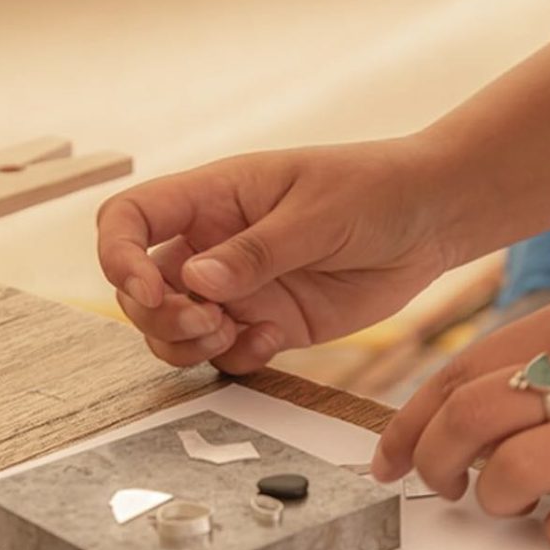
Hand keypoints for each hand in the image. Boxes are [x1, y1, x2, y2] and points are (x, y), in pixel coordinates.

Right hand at [97, 136, 453, 373]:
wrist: (430, 220)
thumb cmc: (374, 191)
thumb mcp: (316, 213)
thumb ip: (258, 251)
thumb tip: (197, 279)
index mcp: (213, 198)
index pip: (130, 219)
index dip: (118, 257)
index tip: (147, 290)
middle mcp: (214, 244)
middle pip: (140, 289)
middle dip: (158, 315)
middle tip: (210, 322)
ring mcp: (240, 288)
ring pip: (175, 329)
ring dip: (187, 345)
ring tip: (233, 335)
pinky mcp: (269, 323)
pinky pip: (226, 355)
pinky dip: (234, 359)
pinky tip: (270, 340)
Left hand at [372, 286, 549, 549]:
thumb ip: (536, 357)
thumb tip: (460, 415)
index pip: (459, 373)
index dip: (407, 423)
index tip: (388, 460)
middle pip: (473, 418)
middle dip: (433, 462)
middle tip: (442, 486)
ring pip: (519, 471)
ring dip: (493, 499)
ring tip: (506, 502)